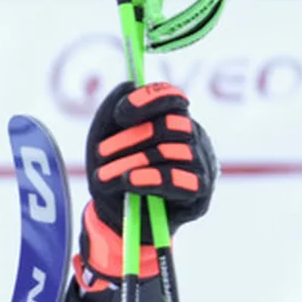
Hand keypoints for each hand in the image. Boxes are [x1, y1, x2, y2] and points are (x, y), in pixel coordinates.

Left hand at [81, 79, 216, 282]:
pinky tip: (129, 183)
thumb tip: (130, 84)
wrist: (116, 217)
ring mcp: (202, 166)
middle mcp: (194, 140)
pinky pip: (179, 181)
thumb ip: (114, 106)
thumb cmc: (113, 170)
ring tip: (103, 176)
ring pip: (171, 153)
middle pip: (172, 125)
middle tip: (99, 154)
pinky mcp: (200, 195)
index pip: (174, 100)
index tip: (120, 115)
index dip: (150, 101)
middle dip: (131, 139)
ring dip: (130, 163)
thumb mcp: (104, 136)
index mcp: (173, 120)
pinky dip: (149, 179)